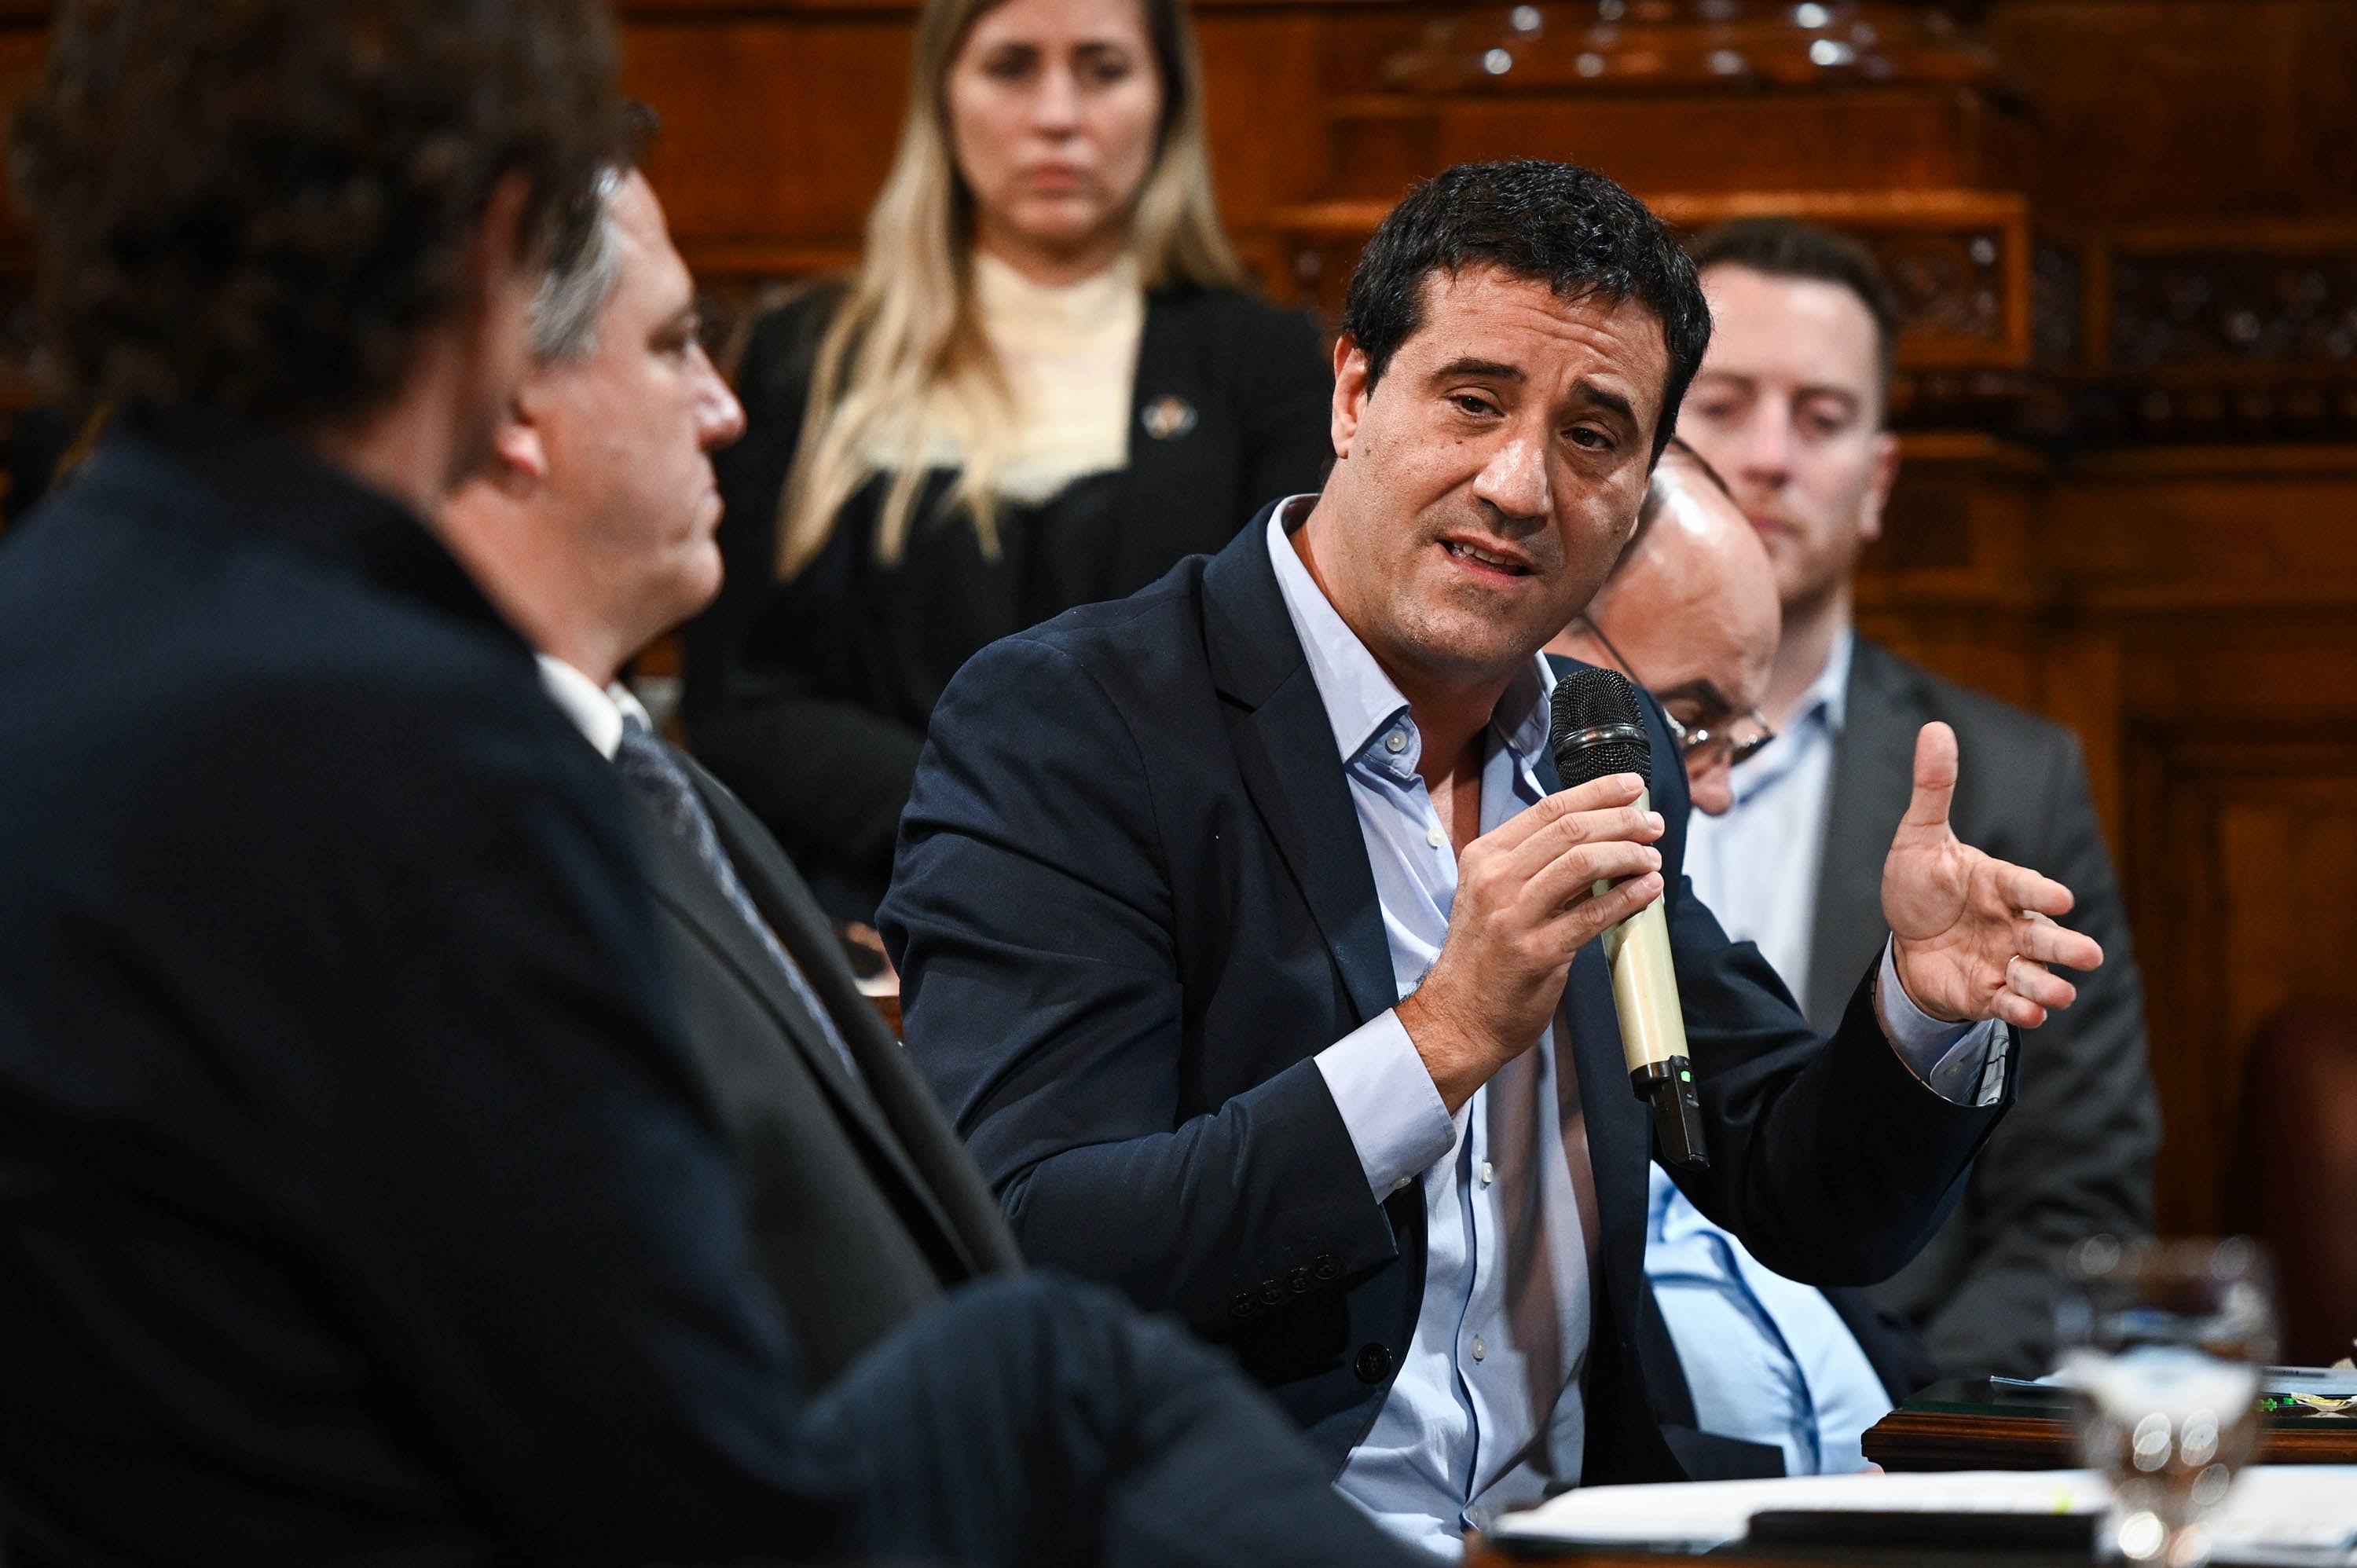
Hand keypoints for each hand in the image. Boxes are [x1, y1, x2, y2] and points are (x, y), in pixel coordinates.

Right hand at [1397, 773, 1664, 1111]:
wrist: (1460, 1018)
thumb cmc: (1483, 957)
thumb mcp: (1493, 896)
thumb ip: (1535, 865)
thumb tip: (1598, 838)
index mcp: (1484, 857)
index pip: (1548, 809)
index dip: (1598, 792)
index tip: (1631, 786)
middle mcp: (1495, 880)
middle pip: (1571, 830)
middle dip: (1623, 820)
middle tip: (1652, 824)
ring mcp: (1514, 915)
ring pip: (1584, 863)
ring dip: (1629, 854)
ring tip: (1652, 857)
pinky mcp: (1538, 952)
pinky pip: (1594, 914)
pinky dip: (1629, 897)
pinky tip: (1648, 890)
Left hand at [1882, 723, 2104, 1026]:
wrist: (1905, 937)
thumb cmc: (1921, 883)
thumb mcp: (1919, 836)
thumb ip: (1935, 788)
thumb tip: (1935, 728)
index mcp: (2000, 883)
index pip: (2023, 885)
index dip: (2039, 891)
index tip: (2059, 897)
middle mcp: (2011, 923)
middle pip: (2043, 935)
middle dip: (2064, 946)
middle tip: (2089, 955)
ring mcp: (2002, 959)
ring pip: (2034, 973)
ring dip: (2048, 984)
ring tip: (2060, 994)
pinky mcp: (1986, 991)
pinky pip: (2007, 1002)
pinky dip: (2020, 1009)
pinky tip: (2032, 1014)